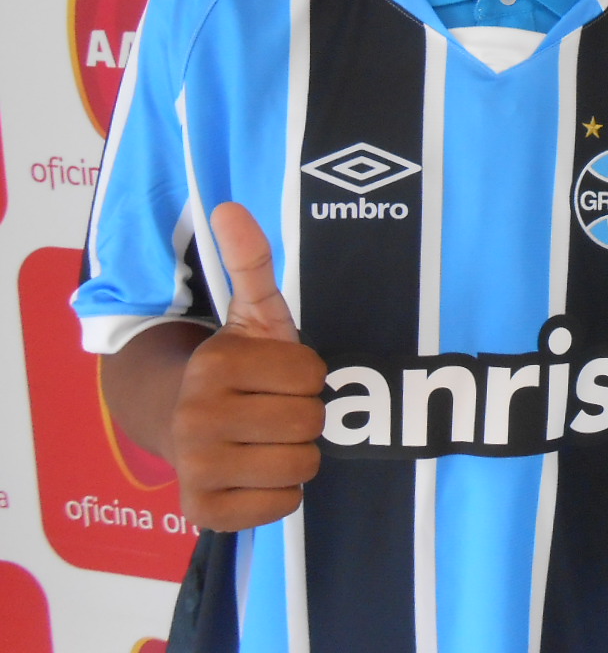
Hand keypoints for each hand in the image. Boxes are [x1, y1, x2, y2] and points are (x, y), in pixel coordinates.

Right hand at [169, 203, 326, 530]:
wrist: (183, 424)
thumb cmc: (238, 370)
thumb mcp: (252, 313)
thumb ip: (251, 262)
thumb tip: (229, 206)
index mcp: (215, 364)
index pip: (312, 375)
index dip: (307, 375)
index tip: (278, 374)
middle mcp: (196, 416)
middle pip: (310, 423)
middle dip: (304, 416)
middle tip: (274, 409)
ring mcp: (196, 467)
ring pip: (301, 466)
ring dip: (295, 455)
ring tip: (265, 439)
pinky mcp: (202, 512)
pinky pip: (283, 506)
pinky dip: (280, 493)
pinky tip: (254, 472)